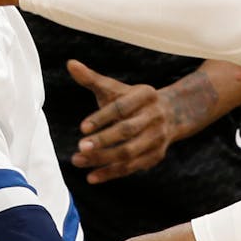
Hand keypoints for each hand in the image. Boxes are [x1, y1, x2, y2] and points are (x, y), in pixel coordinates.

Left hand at [67, 59, 176, 183]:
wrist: (170, 114)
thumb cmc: (133, 100)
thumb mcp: (115, 88)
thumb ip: (92, 79)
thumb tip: (70, 64)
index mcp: (145, 95)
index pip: (121, 107)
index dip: (102, 118)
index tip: (81, 128)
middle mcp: (155, 116)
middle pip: (127, 131)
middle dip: (103, 140)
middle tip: (80, 147)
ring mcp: (157, 138)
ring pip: (128, 153)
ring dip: (103, 159)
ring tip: (78, 161)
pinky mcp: (155, 156)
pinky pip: (131, 168)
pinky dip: (111, 173)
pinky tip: (91, 176)